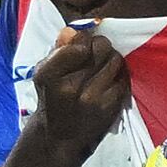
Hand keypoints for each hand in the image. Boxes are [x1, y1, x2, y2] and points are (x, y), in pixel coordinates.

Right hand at [27, 25, 132, 152]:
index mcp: (49, 75)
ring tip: (101, 66)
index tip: (79, 48)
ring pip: (115, 60)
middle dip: (99, 46)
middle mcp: (71, 87)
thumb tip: (73, 30)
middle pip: (101, 47)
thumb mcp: (44, 73)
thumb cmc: (51, 97)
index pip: (78, 42)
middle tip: (94, 54)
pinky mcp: (109, 107)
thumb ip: (58, 49)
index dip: (82, 40)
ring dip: (110, 59)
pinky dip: (117, 76)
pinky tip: (107, 81)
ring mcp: (92, 99)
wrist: (58, 136)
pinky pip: (123, 78)